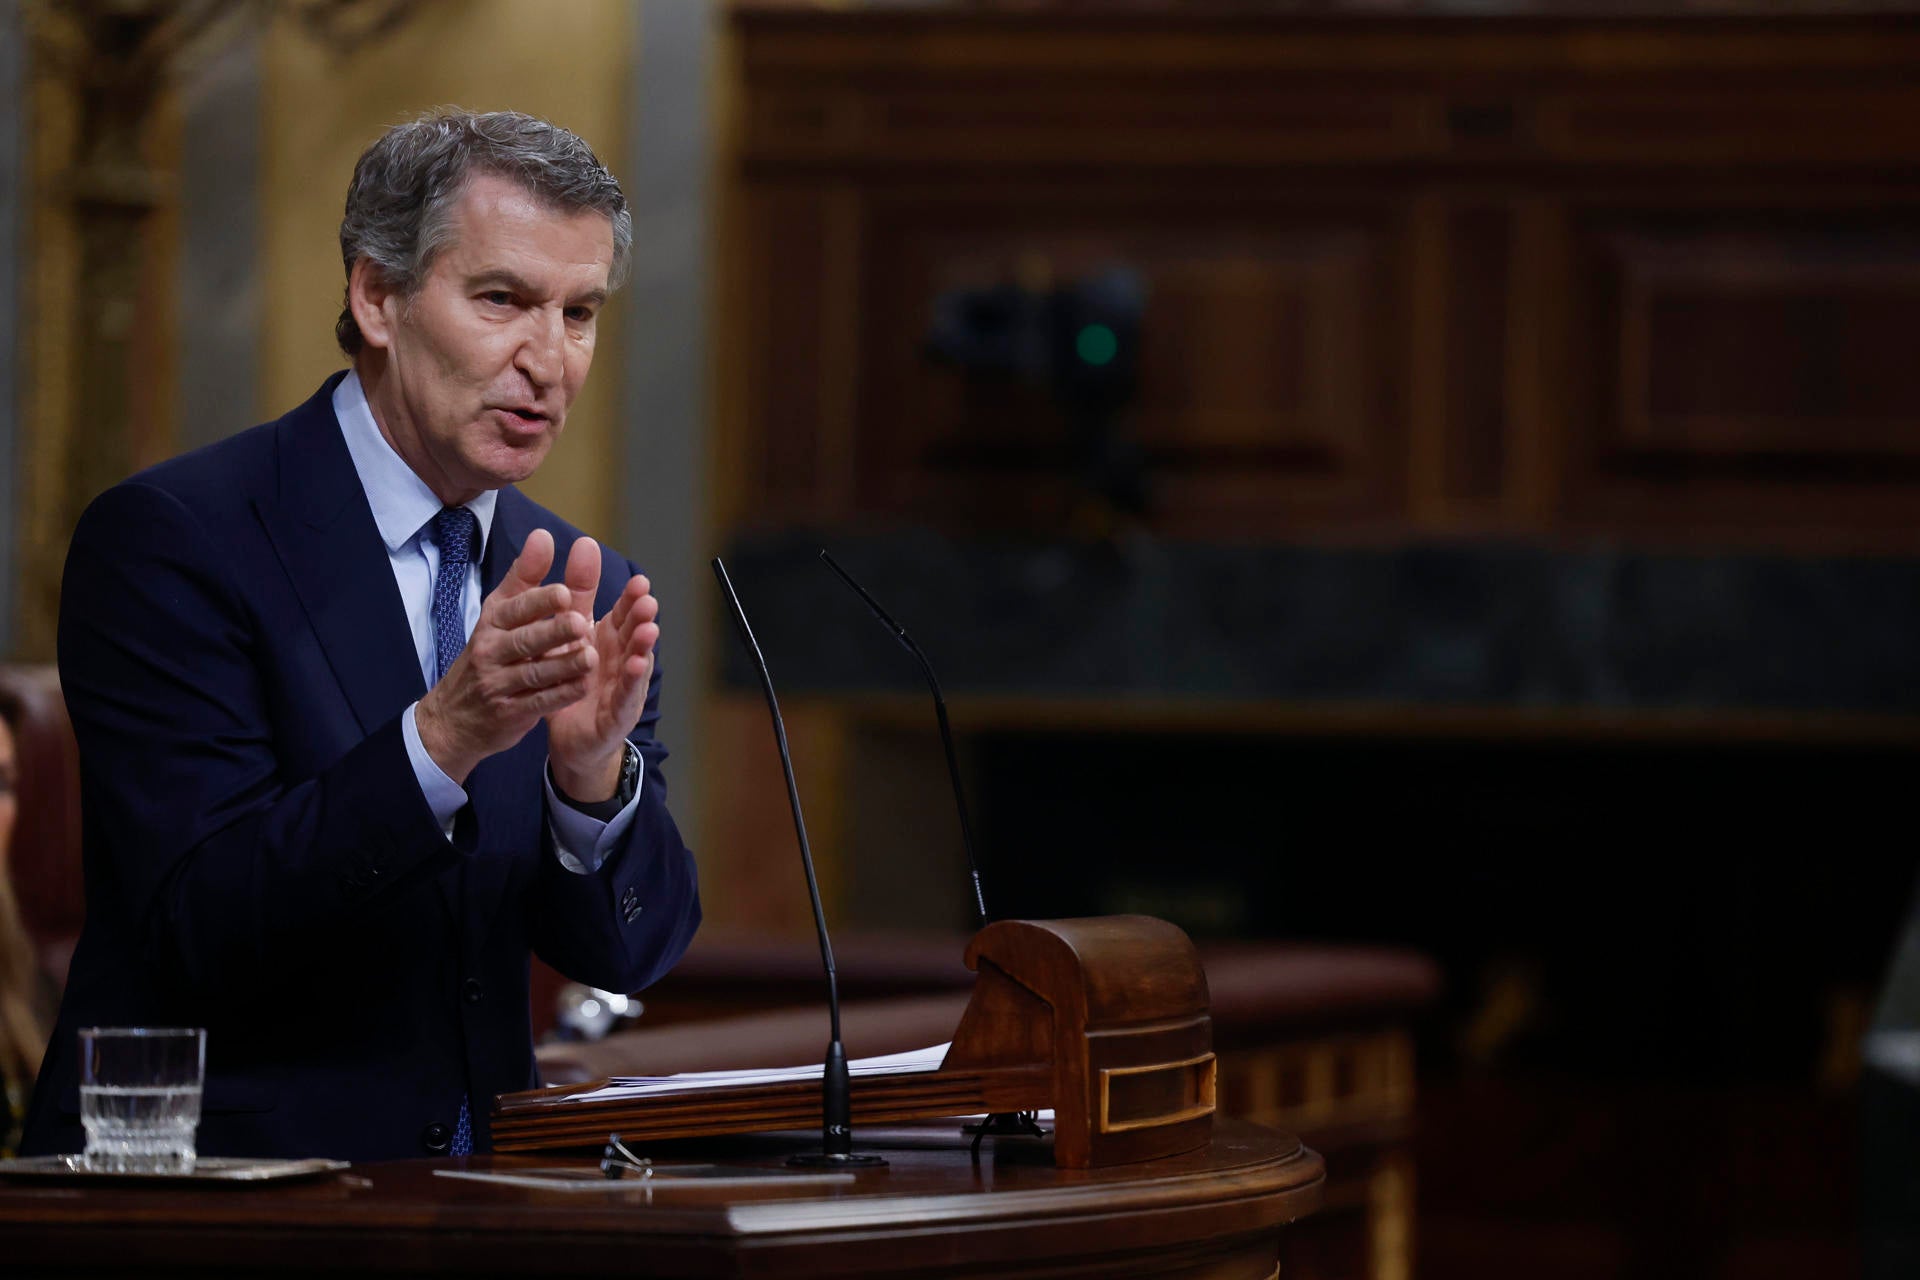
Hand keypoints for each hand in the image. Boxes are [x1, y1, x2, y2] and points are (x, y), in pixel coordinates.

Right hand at [415, 529, 592, 783]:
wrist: (453, 718)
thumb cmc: (488, 655)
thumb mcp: (498, 614)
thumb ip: (525, 576)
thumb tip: (543, 534)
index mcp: (492, 622)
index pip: (514, 609)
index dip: (539, 601)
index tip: (565, 592)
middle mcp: (491, 651)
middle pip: (524, 640)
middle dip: (553, 632)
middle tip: (580, 623)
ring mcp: (498, 684)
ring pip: (534, 673)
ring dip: (563, 665)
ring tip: (591, 657)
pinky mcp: (509, 713)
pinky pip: (538, 702)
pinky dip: (561, 694)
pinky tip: (584, 685)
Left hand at [545, 536, 658, 803]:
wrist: (572, 738)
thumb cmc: (575, 681)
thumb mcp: (570, 634)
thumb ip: (577, 593)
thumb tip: (585, 543)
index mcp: (609, 640)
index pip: (623, 614)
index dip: (632, 599)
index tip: (640, 581)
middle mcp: (622, 660)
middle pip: (635, 635)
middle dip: (642, 617)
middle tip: (646, 599)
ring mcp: (624, 688)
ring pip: (636, 663)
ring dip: (643, 646)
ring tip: (648, 629)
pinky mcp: (617, 715)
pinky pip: (625, 696)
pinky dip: (631, 681)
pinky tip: (635, 667)